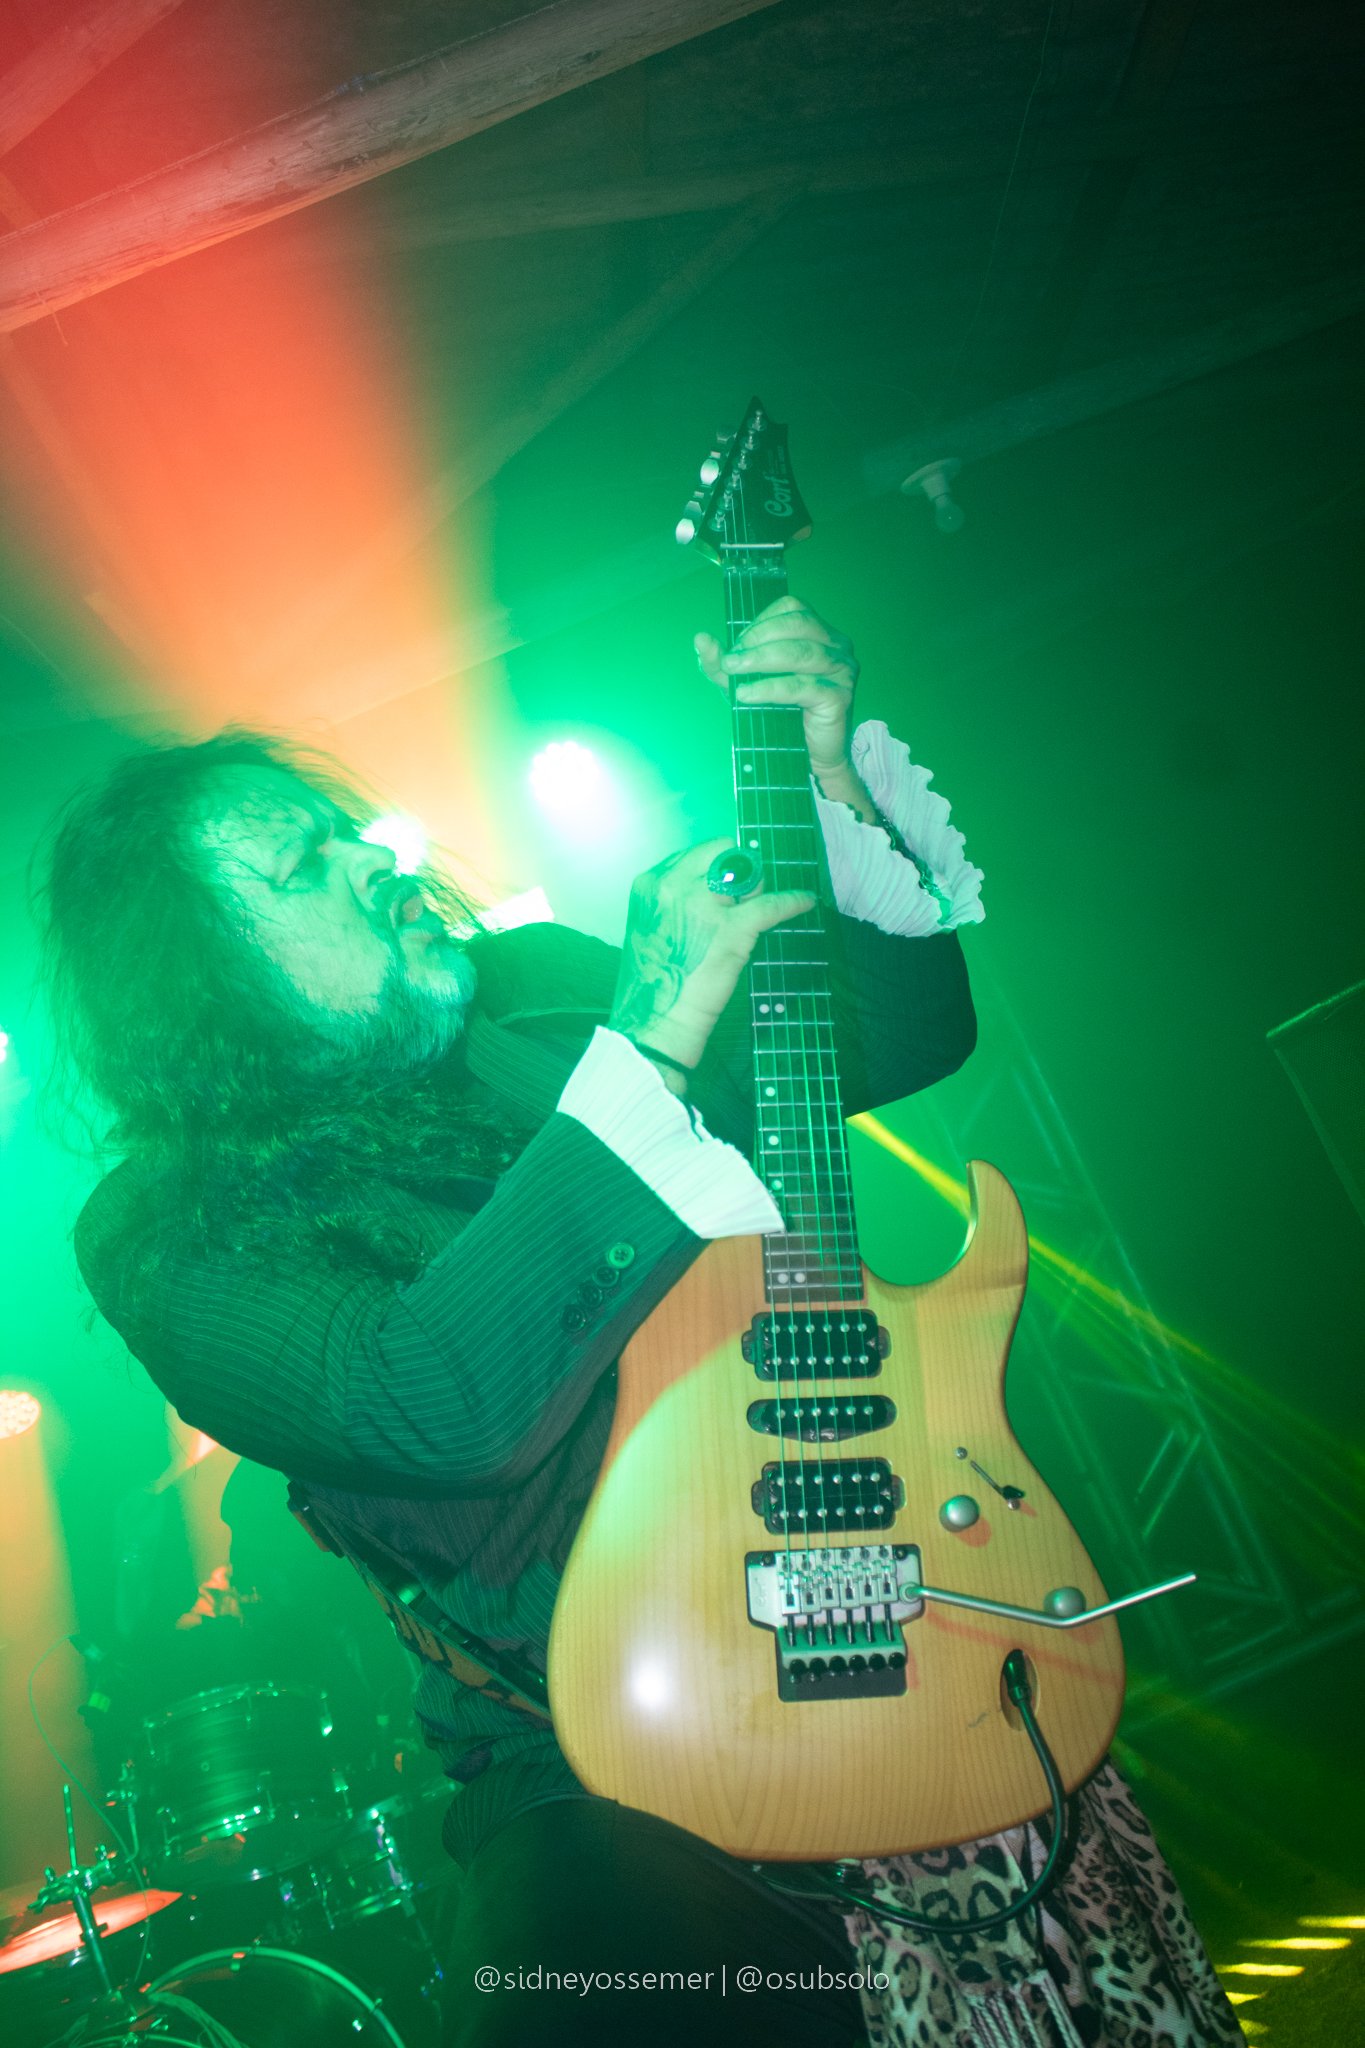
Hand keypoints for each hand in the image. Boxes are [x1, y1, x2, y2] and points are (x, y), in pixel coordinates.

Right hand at [610, 839, 816, 1078]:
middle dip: (739, 869)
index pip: (696, 853)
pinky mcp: (732, 929)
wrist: (658, 1019)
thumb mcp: (652, 924)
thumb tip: (720, 886)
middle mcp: (673, 886)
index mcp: (651, 884)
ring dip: (757, 889)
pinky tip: (805, 901)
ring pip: (747, 875)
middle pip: (723, 852)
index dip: (717, 865)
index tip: (728, 883)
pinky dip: (792, 901)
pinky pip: (771, 904)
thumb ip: (676, 899)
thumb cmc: (655, 979)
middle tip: (743, 897)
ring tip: (753, 913)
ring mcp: (703, 906)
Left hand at [694, 593, 864, 789]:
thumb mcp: (743, 684)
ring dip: (761, 660)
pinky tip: (748, 694)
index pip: (791, 608)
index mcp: (818, 632)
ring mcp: (842, 669)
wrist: (808, 758)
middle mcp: (836, 645)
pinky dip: (770, 688)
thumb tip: (700, 638)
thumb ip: (721, 663)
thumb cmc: (780, 716)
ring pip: (799, 652)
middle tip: (731, 660)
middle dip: (757, 638)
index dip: (759, 622)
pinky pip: (801, 686)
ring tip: (734, 672)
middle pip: (795, 624)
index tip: (736, 646)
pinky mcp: (839, 696)